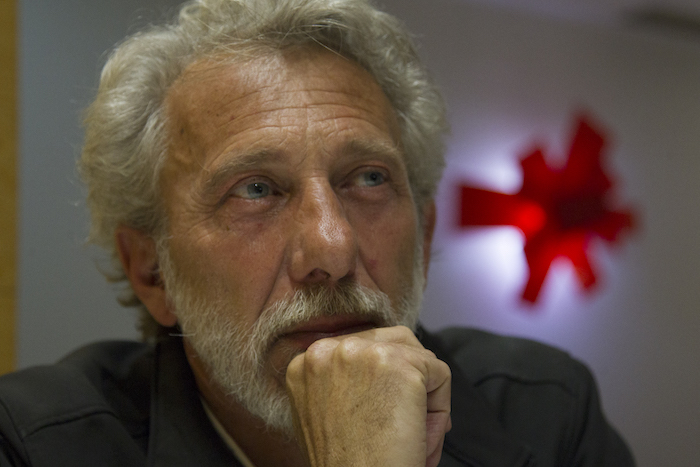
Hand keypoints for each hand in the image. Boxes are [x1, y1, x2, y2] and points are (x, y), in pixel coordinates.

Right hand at [285, 325, 451, 466]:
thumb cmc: (347, 466)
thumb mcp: (323, 415)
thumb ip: (339, 384)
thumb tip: (380, 373)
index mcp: (305, 363)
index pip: (362, 348)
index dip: (383, 384)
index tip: (381, 416)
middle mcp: (327, 351)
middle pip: (394, 342)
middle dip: (408, 382)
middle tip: (403, 425)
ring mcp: (362, 354)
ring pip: (419, 357)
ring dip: (423, 395)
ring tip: (410, 432)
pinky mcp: (398, 366)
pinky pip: (440, 375)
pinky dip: (440, 409)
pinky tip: (419, 438)